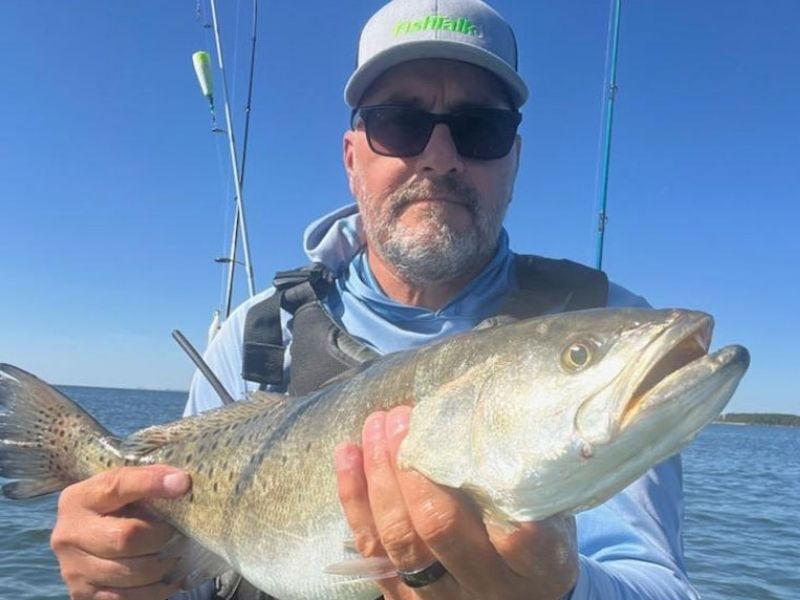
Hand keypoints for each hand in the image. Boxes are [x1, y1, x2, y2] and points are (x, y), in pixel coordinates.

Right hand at [50, 465, 190, 599]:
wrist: (88, 539)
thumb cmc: (116, 508)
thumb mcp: (126, 486)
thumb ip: (150, 478)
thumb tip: (180, 482)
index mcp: (79, 499)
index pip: (118, 486)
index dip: (152, 484)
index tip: (182, 484)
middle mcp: (68, 534)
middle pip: (125, 537)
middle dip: (160, 536)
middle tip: (174, 533)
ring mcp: (72, 569)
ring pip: (129, 572)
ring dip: (160, 566)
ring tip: (171, 556)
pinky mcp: (82, 595)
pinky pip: (126, 598)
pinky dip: (154, 591)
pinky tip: (165, 578)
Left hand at [335, 406, 578, 599]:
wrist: (518, 599)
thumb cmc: (540, 539)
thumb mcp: (553, 517)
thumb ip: (527, 485)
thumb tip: (490, 419)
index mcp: (535, 570)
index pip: (518, 541)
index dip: (498, 503)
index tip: (483, 458)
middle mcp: (484, 586)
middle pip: (439, 530)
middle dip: (413, 468)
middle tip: (403, 417)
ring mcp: (439, 596)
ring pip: (399, 538)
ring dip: (379, 474)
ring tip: (376, 424)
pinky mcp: (403, 597)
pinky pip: (371, 548)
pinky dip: (354, 498)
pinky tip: (348, 453)